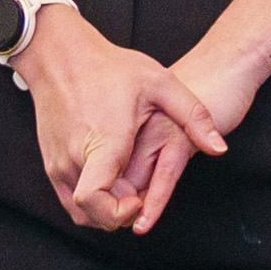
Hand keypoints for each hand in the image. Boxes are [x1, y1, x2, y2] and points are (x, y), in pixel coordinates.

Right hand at [16, 20, 222, 234]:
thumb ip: (194, 117)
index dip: (120, 213)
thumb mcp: (161, 83)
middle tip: (147, 193)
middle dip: (125, 212)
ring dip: (108, 211)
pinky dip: (93, 202)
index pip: (96, 200)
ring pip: (81, 212)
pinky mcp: (51, 164)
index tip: (141, 201)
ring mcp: (58, 164)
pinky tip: (114, 181)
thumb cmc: (110, 67)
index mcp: (102, 142)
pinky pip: (70, 200)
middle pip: (95, 214)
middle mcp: (74, 158)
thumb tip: (220, 148)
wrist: (60, 56)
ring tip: (132, 189)